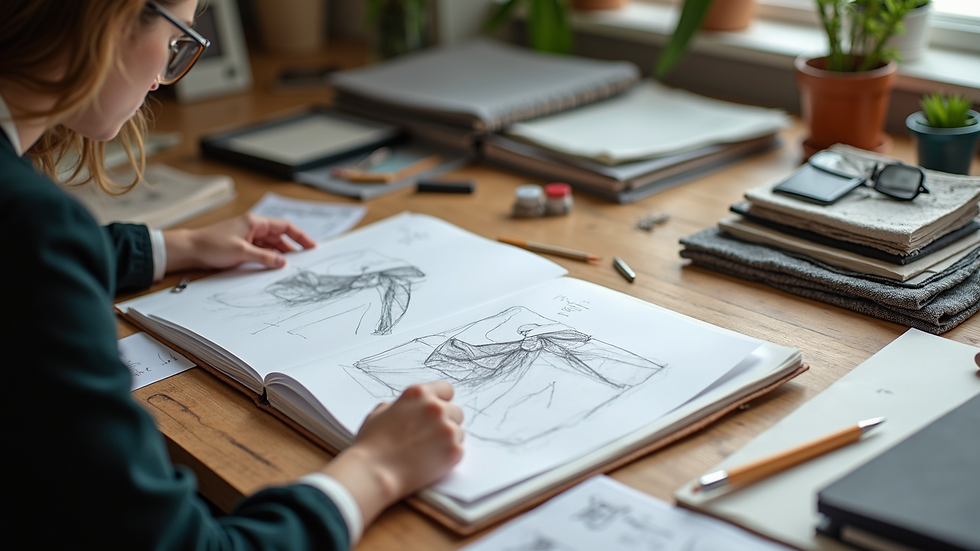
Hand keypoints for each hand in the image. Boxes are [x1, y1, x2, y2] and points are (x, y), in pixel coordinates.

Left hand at [163, 214, 315, 271]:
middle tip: (304, 261)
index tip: (312, 247)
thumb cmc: (212, 245)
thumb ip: (264, 257)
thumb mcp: (241, 252)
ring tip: (291, 266)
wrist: (189, 249)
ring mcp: (247, 236)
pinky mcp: (241, 245)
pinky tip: (274, 266)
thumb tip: (283, 262)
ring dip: (280, 254)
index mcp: (255, 222)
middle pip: (279, 237)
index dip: (300, 236)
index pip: (284, 227)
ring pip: (270, 245)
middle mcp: (253, 227)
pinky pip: (261, 251)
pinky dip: (269, 258)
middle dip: (292, 248)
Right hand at [321, 381, 463, 524]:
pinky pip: (459, 450)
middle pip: (456, 411)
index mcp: (418, 394)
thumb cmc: (372, 445)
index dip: (441, 401)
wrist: (375, 473)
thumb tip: (407, 409)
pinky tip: (430, 462)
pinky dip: (448, 457)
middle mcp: (436, 407)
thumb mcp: (379, 414)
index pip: (446, 389)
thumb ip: (399, 407)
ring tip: (427, 452)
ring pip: (459, 431)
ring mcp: (447, 429)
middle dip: (446, 422)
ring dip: (448, 440)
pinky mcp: (454, 450)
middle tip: (430, 437)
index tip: (437, 412)